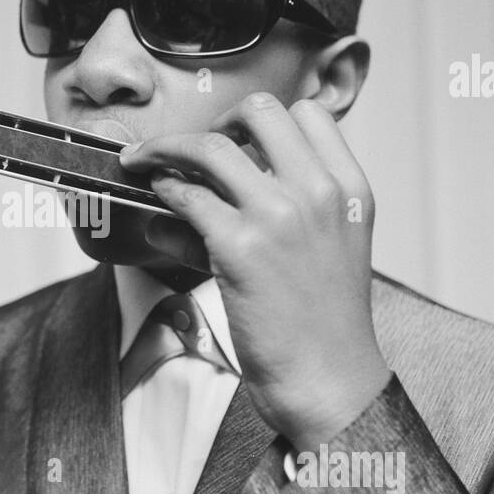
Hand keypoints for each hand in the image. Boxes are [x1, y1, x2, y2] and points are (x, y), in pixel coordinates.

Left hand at [119, 93, 390, 447]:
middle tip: (189, 147)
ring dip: (167, 147)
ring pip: (211, 146)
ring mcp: (279, 215)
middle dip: (214, 121)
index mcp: (349, 189)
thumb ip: (282, 210)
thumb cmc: (322, 326)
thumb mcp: (327, 252)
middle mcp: (319, 192)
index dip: (265, 121)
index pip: (309, 114)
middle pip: (259, 112)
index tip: (236, 137)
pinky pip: (186, 197)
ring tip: (143, 160)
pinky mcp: (239, 247)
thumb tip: (208, 187)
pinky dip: (162, 190)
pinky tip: (155, 199)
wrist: (329, 381)